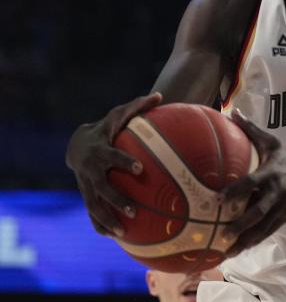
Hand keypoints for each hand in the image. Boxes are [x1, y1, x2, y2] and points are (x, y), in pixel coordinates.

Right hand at [65, 93, 162, 236]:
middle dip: (117, 200)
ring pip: (94, 205)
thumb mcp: (119, 114)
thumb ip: (138, 106)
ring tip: (124, 232)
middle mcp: (91, 170)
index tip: (141, 169)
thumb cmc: (107, 127)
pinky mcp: (86, 195)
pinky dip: (100, 225)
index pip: (112, 157)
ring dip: (108, 219)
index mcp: (100, 150)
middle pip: (102, 188)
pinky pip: (92, 213)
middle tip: (134, 210)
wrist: (78, 144)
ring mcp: (86, 185)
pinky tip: (115, 237)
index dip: (124, 162)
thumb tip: (160, 95)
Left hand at [218, 112, 285, 256]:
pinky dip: (254, 242)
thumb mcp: (272, 143)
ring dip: (245, 240)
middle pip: (258, 211)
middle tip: (222, 232)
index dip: (235, 191)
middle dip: (241, 223)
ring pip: (263, 227)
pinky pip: (268, 232)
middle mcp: (277, 191)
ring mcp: (283, 207)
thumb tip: (232, 111)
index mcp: (270, 173)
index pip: (251, 182)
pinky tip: (239, 250)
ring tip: (227, 251)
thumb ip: (251, 130)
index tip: (218, 199)